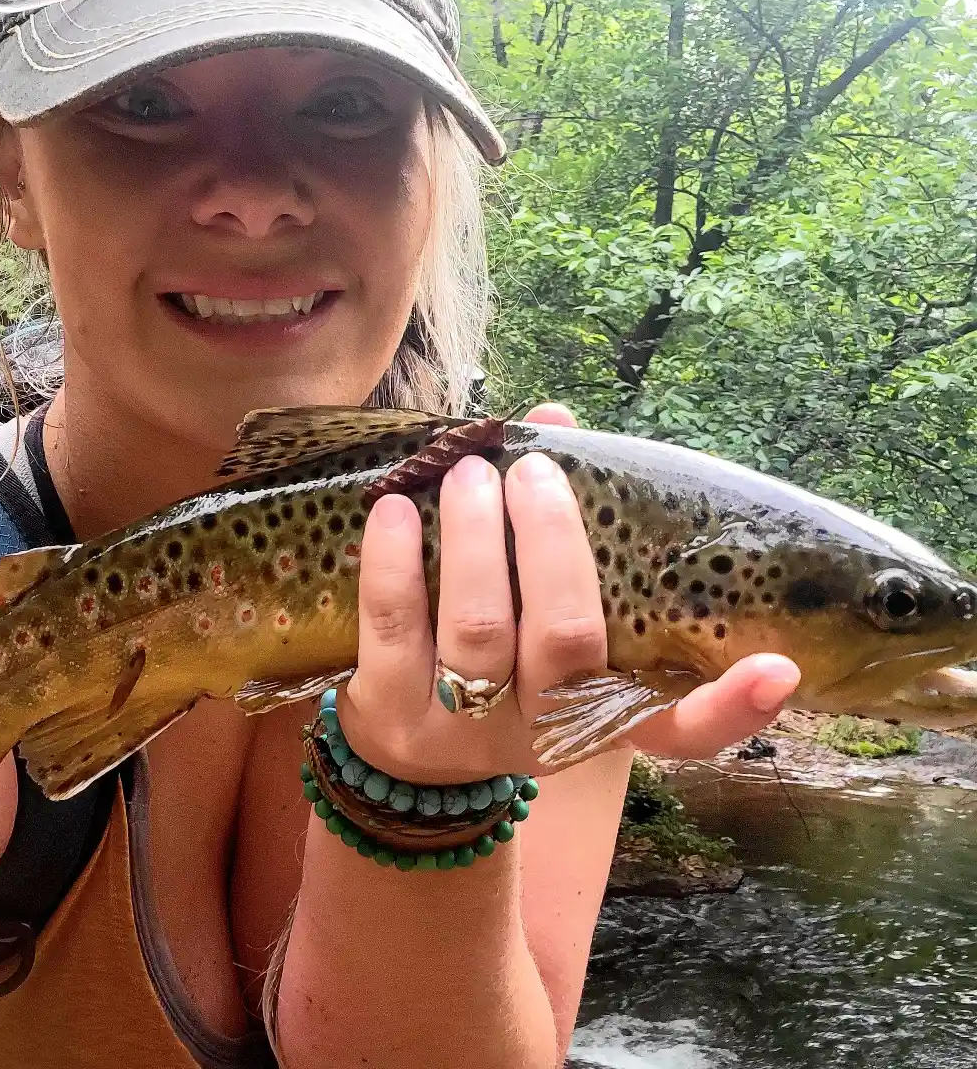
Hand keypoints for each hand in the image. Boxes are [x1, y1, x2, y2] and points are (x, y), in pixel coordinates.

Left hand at [338, 403, 800, 783]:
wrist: (412, 750)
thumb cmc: (500, 659)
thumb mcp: (544, 614)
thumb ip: (564, 522)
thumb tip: (553, 418)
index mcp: (603, 713)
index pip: (681, 731)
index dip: (732, 709)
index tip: (777, 668)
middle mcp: (543, 730)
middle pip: (564, 639)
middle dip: (550, 543)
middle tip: (530, 473)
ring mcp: (465, 731)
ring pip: (480, 630)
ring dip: (476, 539)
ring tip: (469, 475)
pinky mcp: (391, 717)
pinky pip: (394, 629)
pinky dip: (395, 560)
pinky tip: (394, 508)